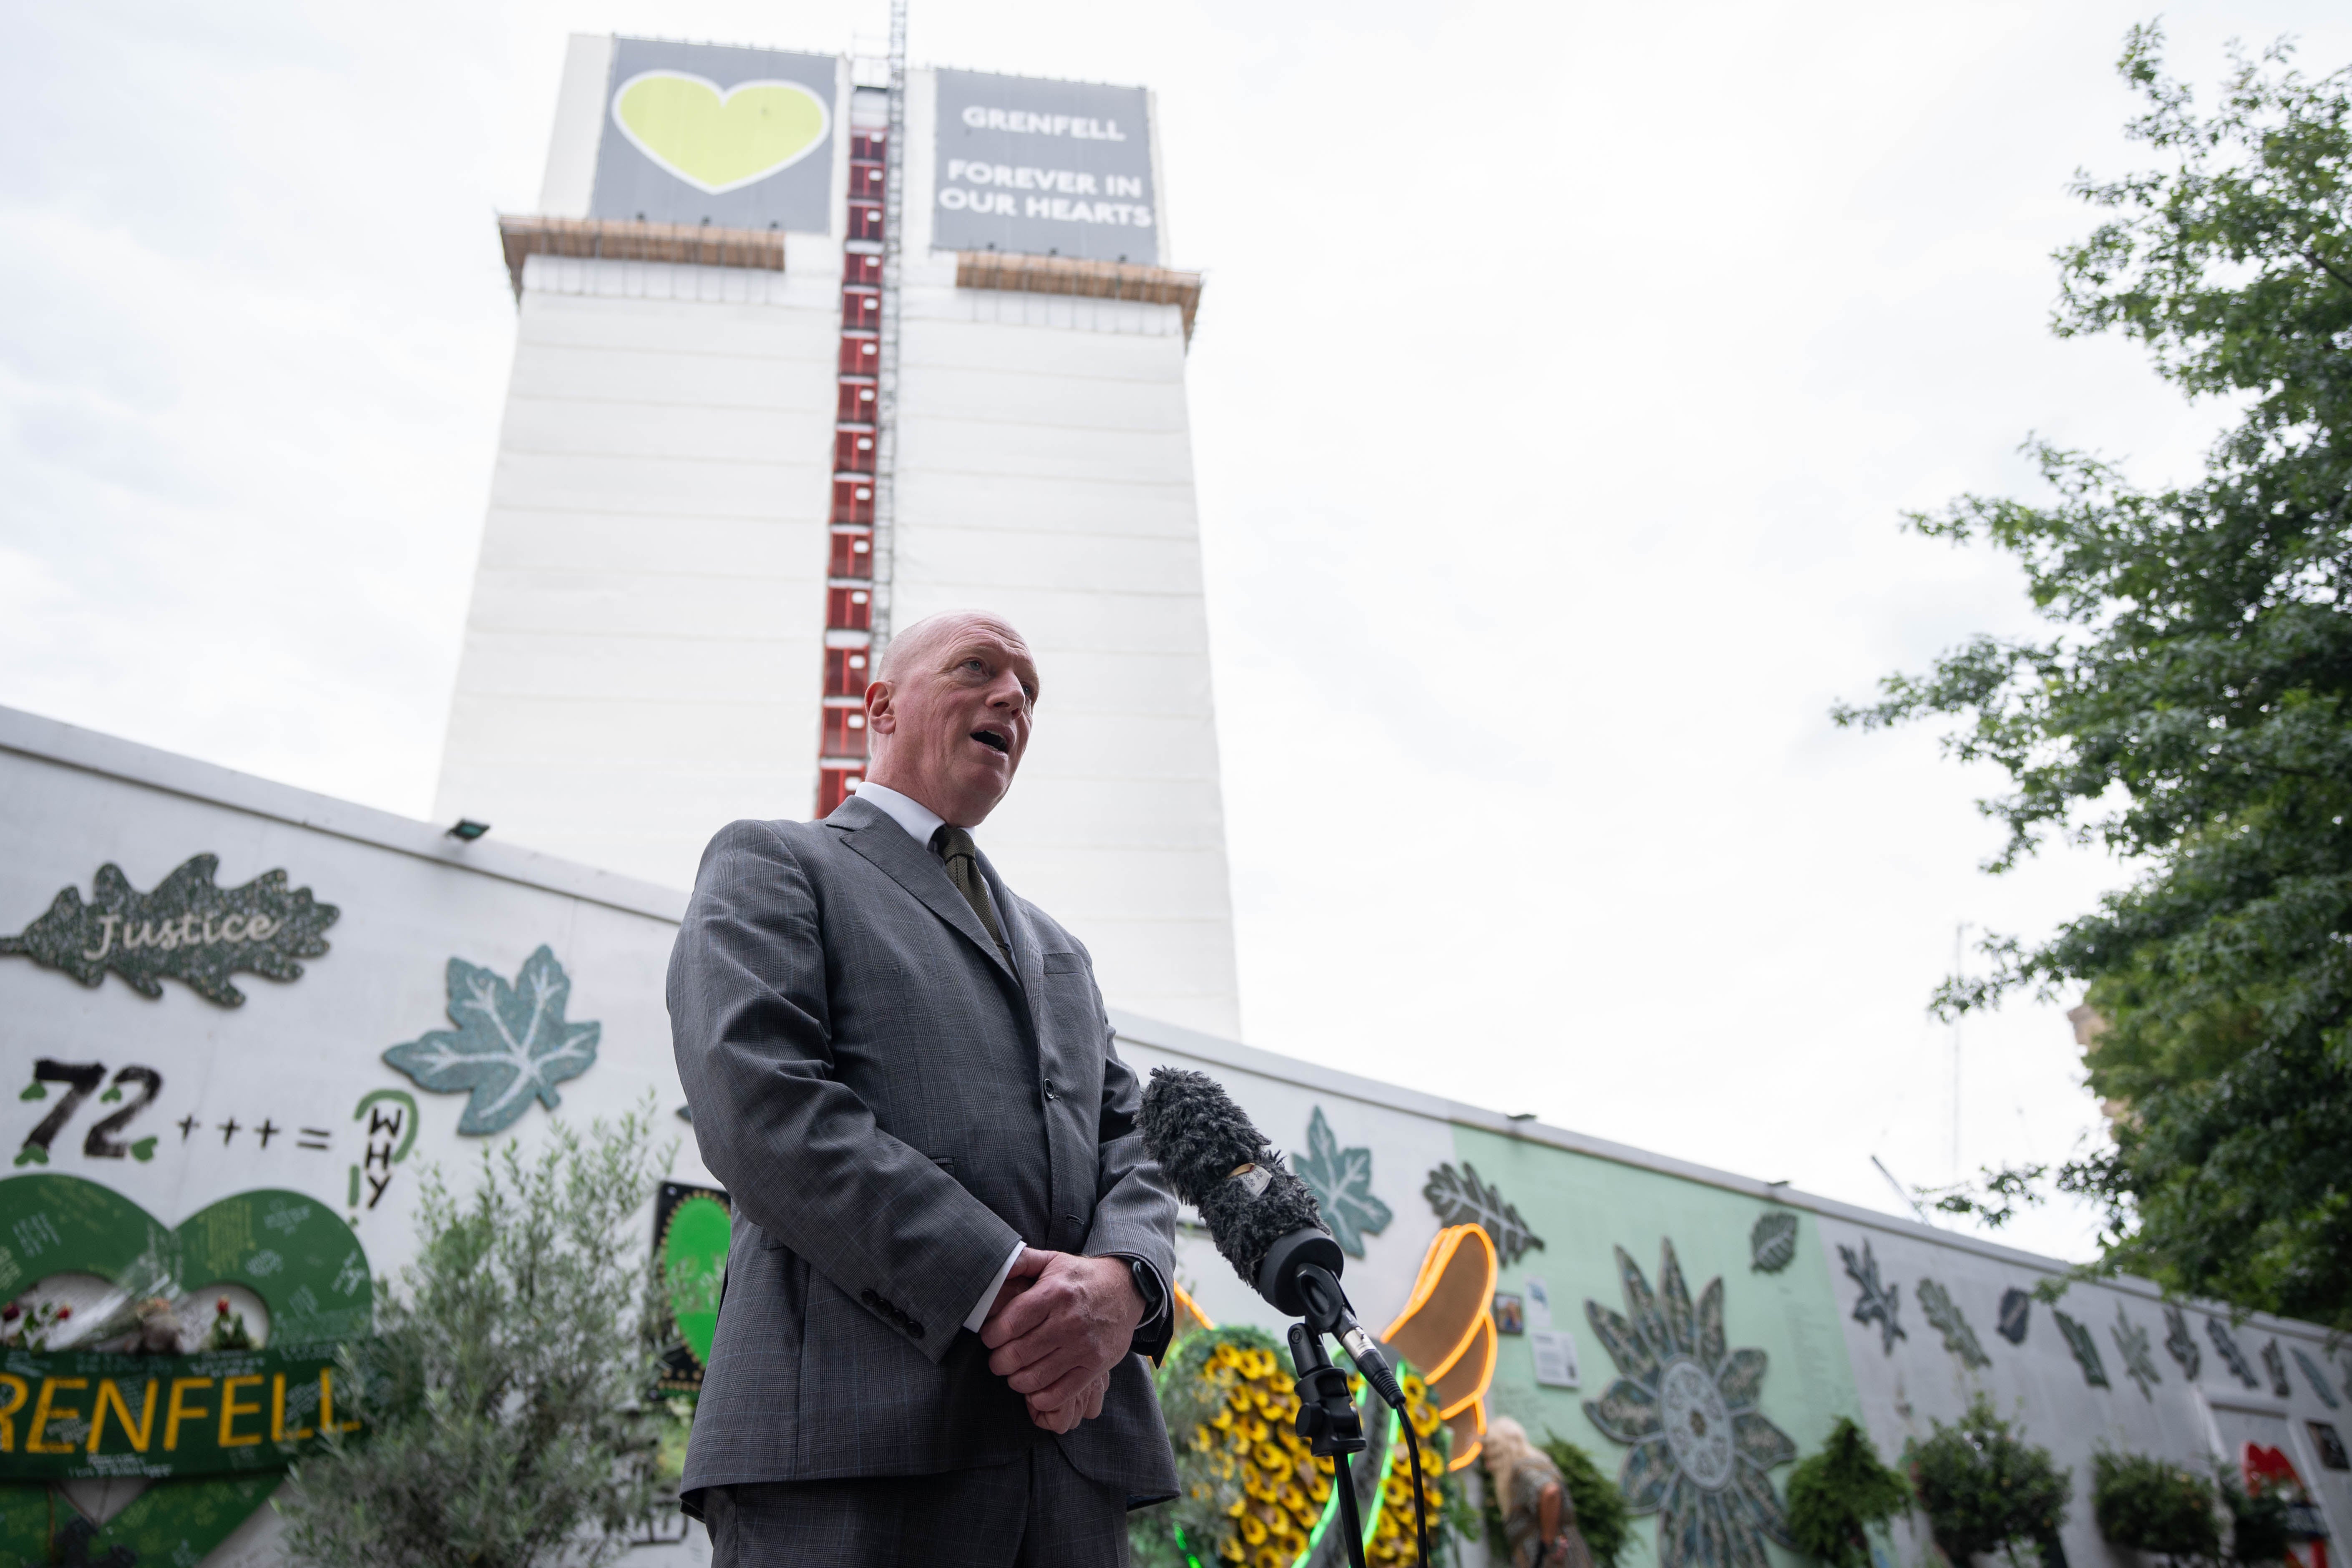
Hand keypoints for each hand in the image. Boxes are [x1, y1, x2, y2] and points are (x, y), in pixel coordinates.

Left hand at [980, 1250, 1141, 1426]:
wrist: (1126, 1290)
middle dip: (998, 1362)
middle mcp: (1069, 1321)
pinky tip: (1034, 1388)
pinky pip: (1059, 1394)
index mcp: (1054, 1293)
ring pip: (1035, 1378)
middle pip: (1018, 1354)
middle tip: (998, 1359)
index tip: (990, 1337)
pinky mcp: (1095, 1367)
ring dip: (1016, 1381)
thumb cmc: (1081, 1278)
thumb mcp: (1052, 1260)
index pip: (1010, 1324)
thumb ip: (1021, 1260)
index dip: (991, 1336)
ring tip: (1014, 1373)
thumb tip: (992, 1266)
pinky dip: (1040, 1398)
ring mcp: (1084, 1347)